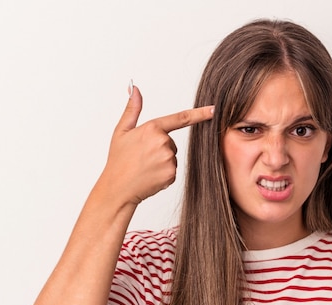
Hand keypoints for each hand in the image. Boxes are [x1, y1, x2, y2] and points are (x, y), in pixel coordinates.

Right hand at [99, 84, 213, 204]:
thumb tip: (135, 89)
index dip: (200, 113)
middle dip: (159, 148)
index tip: (214, 110)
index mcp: (152, 128)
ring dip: (161, 161)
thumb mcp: (122, 131)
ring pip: (172, 156)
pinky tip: (150, 175)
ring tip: (145, 167)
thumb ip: (132, 109)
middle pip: (171, 142)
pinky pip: (172, 170)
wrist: (118, 188)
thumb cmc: (119, 160)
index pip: (181, 118)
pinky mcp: (172, 173)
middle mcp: (163, 142)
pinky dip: (163, 173)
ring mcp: (168, 159)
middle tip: (142, 157)